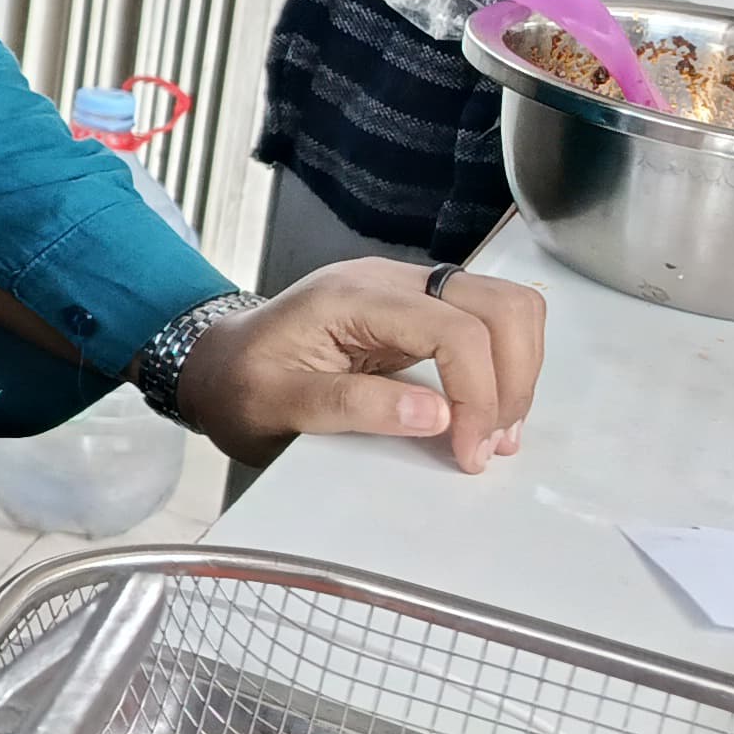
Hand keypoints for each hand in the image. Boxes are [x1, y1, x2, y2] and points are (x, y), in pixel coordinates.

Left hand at [172, 258, 545, 472]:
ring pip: (506, 309)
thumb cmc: (240, 386)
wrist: (215, 365)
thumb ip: (351, 405)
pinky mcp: (418, 314)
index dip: (478, 394)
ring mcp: (407, 292)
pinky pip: (486, 326)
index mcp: (353, 297)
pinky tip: (483, 415)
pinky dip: (502, 369)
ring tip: (493, 434)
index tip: (469, 452)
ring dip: (517, 372)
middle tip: (491, 443)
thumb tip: (435, 414)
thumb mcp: (277, 405)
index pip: (454, 328)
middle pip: (500, 305)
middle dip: (513, 378)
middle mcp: (389, 282)